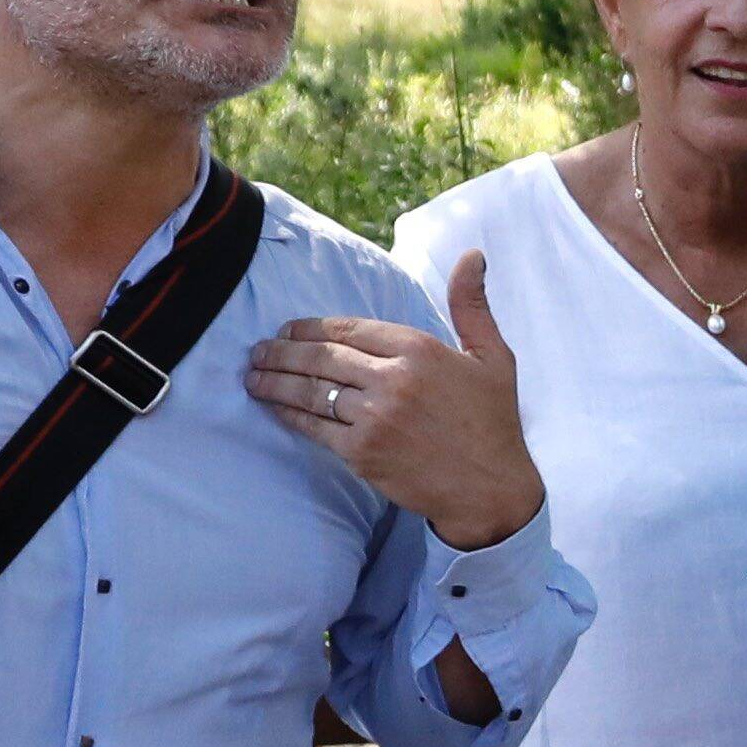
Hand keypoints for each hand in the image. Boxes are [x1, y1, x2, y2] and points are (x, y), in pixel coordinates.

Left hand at [251, 249, 542, 549]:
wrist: (491, 491)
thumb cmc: (493, 422)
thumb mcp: (493, 356)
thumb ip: (471, 305)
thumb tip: (472, 255)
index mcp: (419, 349)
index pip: (349, 328)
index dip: (311, 328)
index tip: (288, 329)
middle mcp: (392, 378)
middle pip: (321, 356)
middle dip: (282, 351)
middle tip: (259, 350)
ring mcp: (373, 416)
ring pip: (311, 390)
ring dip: (275, 381)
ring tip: (254, 376)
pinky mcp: (361, 452)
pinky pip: (314, 426)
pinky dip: (289, 414)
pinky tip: (273, 407)